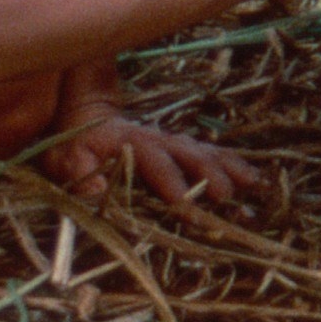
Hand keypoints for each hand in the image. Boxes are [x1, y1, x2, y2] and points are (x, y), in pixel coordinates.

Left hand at [45, 84, 264, 208]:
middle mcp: (159, 138)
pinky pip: (214, 152)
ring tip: (250, 185)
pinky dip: (234, 164)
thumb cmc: (74, 146)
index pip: (153, 160)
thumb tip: (97, 193)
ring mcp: (175, 141)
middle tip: (224, 196)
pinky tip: (254, 179)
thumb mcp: (66, 160)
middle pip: (189, 153)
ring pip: (207, 151)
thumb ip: (80, 176)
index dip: (169, 180)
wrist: (87, 119)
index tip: (182, 202)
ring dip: (228, 168)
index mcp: (130, 141)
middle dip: (208, 174)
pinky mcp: (184, 147)